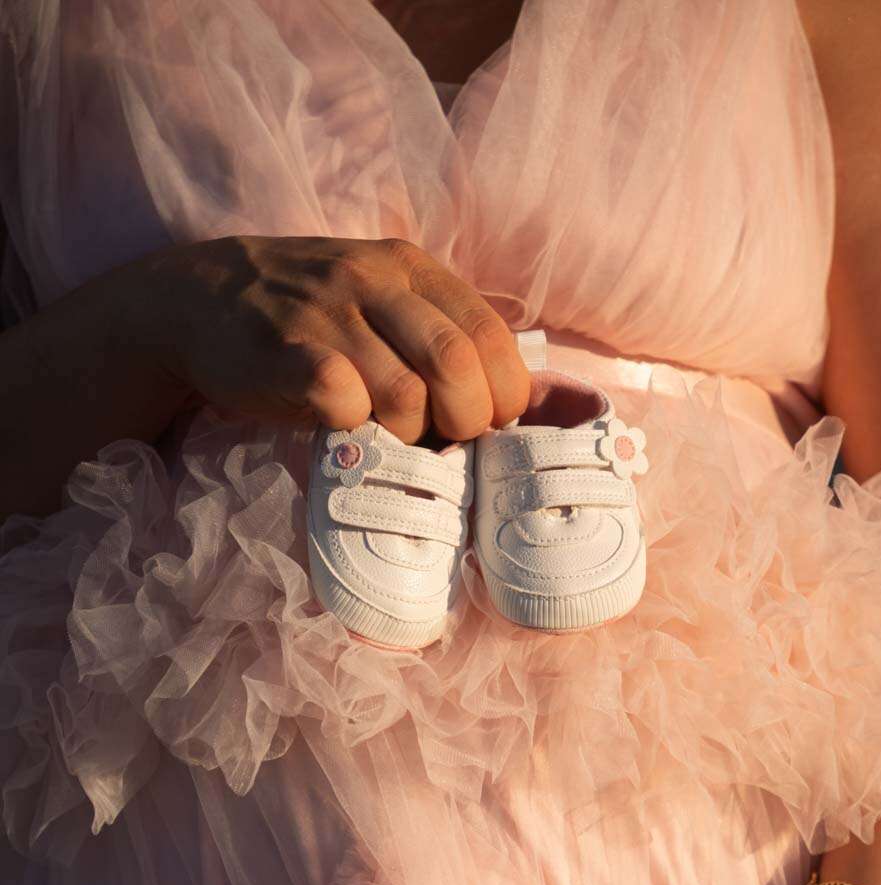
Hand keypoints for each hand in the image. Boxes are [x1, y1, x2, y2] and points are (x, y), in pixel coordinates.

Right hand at [135, 234, 531, 442]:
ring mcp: (325, 314)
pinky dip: (355, 428)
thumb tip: (505, 403)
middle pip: (455, 363)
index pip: (490, 335)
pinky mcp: (282, 353)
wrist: (196, 297)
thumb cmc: (307, 316)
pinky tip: (342, 428)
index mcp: (409, 267)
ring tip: (390, 436)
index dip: (503, 393)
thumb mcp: (380, 299)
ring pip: (405, 392)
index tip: (487, 422)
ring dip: (409, 433)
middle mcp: (371, 280)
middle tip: (446, 441)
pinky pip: (342, 402)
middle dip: (467, 420)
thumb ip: (437, 333)